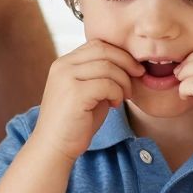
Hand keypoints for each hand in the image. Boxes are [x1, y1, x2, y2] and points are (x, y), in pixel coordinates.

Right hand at [33, 39, 140, 162]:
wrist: (54, 147)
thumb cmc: (75, 123)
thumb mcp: (88, 92)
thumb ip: (101, 76)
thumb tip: (129, 64)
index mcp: (64, 63)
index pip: (97, 44)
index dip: (120, 53)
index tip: (134, 68)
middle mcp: (63, 66)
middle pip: (104, 50)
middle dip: (127, 62)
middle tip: (139, 76)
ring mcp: (66, 78)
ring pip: (108, 67)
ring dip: (124, 81)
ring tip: (124, 96)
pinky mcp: (74, 94)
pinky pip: (107, 84)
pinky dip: (117, 93)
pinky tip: (115, 105)